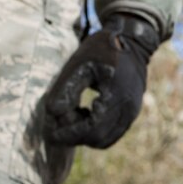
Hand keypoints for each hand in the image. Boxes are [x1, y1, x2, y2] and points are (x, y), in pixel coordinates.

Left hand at [44, 13, 159, 148]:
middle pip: (97, 139)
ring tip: (72, 114)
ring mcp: (132, 114)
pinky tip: (85, 114)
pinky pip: (111, 135)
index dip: (68, 134)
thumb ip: (65, 89)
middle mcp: (129, 109)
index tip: (50, 132)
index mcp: (117, 95)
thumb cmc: (102, 49)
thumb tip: (53, 113)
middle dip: (74, 136)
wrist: (131, 42)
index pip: (91, 128)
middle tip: (58, 121)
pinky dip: (94, 132)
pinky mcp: (131, 115)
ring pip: (105, 140)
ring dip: (84, 135)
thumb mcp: (78, 63)